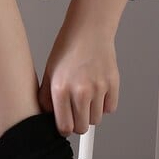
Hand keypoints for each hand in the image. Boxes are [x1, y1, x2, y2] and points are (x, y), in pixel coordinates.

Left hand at [38, 4, 119, 136]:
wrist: (88, 30)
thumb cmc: (67, 49)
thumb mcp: (48, 74)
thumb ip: (46, 98)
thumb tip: (48, 117)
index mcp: (61, 90)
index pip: (64, 127)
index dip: (63, 128)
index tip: (64, 125)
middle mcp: (81, 91)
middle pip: (82, 128)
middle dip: (77, 123)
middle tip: (74, 113)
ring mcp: (99, 88)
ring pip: (96, 120)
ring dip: (90, 114)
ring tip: (84, 99)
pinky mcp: (113, 84)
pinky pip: (110, 108)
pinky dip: (104, 105)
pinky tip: (96, 93)